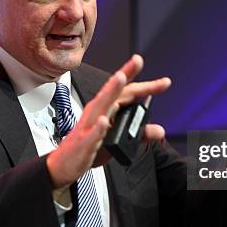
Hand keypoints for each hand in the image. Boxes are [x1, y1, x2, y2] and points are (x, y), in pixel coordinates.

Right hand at [46, 55, 170, 187]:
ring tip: (121, 78)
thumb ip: (138, 134)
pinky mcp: (83, 144)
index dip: (141, 83)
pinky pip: (90, 135)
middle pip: (113, 92)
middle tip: (137, 61)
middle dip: (125, 75)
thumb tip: (159, 130)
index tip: (162, 80)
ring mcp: (88, 127)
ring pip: (100, 106)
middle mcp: (96, 113)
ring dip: (110, 91)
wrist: (63, 166)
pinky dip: (97, 128)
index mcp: (105, 110)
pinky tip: (104, 121)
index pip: (125, 92)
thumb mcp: (117, 141)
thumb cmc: (88, 149)